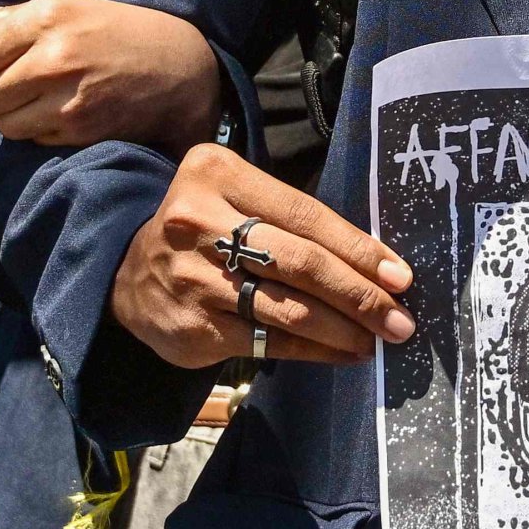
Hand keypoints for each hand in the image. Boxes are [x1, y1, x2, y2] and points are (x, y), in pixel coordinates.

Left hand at [0, 0, 222, 149]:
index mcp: (45, 18)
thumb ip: (0, 20)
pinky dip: (39, 131)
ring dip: (14, 117)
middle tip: (19, 85)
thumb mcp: (62, 9)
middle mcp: (53, 57)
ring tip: (39, 100)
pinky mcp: (81, 130)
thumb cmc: (113, 30)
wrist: (179, 66)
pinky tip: (62, 113)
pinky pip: (32, 139)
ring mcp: (68, 98)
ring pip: (3, 124)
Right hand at [107, 143, 415, 369]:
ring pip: (288, 309)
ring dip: (344, 330)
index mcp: (217, 174)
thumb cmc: (206, 229)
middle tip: (400, 320)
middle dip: (360, 295)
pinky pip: (268, 342)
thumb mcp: (235, 197)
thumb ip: (291, 218)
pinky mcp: (193, 326)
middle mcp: (199, 221)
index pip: (305, 214)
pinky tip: (343, 354)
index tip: (400, 276)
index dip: (358, 249)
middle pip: (300, 263)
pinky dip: (314, 351)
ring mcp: (193, 277)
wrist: (127, 274)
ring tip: (378, 340)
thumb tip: (376, 263)